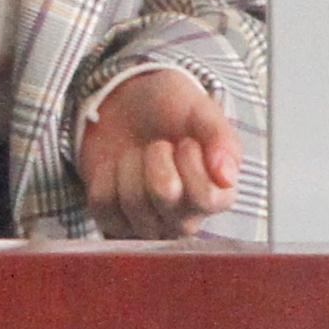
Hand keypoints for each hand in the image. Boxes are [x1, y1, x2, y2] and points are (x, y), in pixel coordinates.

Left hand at [77, 67, 240, 238]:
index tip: (186, 142)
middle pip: (164, 194)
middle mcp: (186, 220)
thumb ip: (221, 139)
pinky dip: (105, 176)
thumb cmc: (172, 110)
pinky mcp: (114, 223)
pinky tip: (117, 168)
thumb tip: (227, 177)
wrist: (128, 101)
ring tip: (138, 155)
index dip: (189, 160)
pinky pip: (102, 205)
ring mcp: (149, 226)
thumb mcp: (202, 111)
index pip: (206, 197)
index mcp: (218, 197)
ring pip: (131, 202)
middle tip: (159, 145)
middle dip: (155, 155)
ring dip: (130, 164)